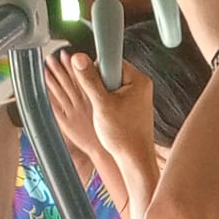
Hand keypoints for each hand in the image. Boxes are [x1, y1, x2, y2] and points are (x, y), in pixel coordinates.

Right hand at [52, 45, 156, 174]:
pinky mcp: (131, 106)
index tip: (95, 86)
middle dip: (98, 87)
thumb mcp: (102, 104)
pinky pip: (113, 98)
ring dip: (101, 98)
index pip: (110, 60)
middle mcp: (140, 85)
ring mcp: (136, 96)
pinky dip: (106, 106)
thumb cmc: (124, 136)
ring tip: (106, 114)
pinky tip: (109, 118)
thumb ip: (89, 80)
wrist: (134, 160)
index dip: (97, 72)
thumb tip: (79, 58)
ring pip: (109, 87)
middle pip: (108, 72)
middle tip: (101, 105)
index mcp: (138, 79)